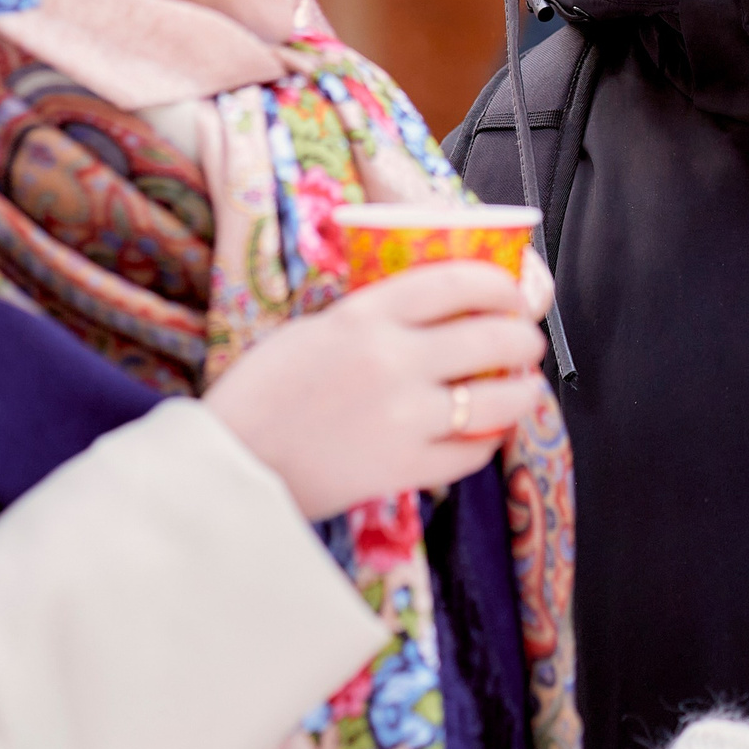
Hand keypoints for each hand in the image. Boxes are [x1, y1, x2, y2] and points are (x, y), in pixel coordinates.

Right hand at [204, 261, 545, 519]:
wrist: (222, 468)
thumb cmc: (261, 396)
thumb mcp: (313, 330)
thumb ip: (373, 316)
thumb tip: (437, 307)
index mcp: (364, 316)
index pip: (458, 280)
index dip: (501, 284)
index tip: (513, 292)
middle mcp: (391, 360)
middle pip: (493, 335)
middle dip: (525, 337)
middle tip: (527, 342)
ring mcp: (402, 417)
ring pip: (499, 398)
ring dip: (523, 391)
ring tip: (523, 388)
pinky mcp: (402, 468)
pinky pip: (472, 452)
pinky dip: (488, 442)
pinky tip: (487, 434)